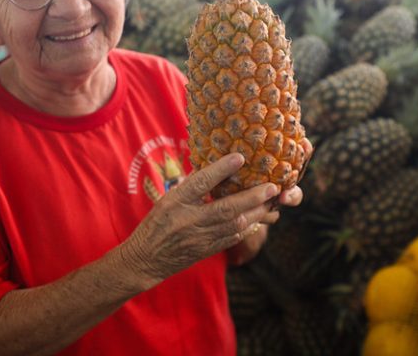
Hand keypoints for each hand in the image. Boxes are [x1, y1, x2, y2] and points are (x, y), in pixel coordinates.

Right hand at [119, 153, 278, 286]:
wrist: (146, 259)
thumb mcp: (168, 199)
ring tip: (272, 201)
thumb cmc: (157, 224)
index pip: (200, 183)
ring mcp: (200, 238)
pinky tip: (259, 218)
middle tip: (272, 186)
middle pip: (225, 208)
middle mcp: (189, 220)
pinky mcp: (208, 250)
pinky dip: (248, 227)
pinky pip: (233, 238)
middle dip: (252, 197)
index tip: (240, 157)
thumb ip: (191, 185)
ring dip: (256, 212)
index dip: (221, 169)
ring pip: (234, 225)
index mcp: (176, 201)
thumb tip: (218, 167)